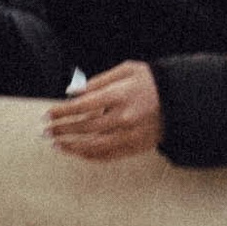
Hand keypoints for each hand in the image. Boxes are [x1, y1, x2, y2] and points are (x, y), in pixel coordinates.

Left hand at [47, 62, 162, 160]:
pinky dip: (89, 155)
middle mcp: (123, 117)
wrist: (180, 99)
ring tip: (56, 144)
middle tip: (46, 131)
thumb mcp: (125, 70)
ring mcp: (130, 135)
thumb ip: (97, 81)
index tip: (47, 114)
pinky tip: (76, 152)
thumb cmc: (150, 80)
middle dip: (62, 129)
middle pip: (85, 127)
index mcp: (119, 95)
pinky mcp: (135, 146)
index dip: (61, 111)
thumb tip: (72, 92)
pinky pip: (108, 155)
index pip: (82, 106)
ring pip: (94, 145)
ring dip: (72, 146)